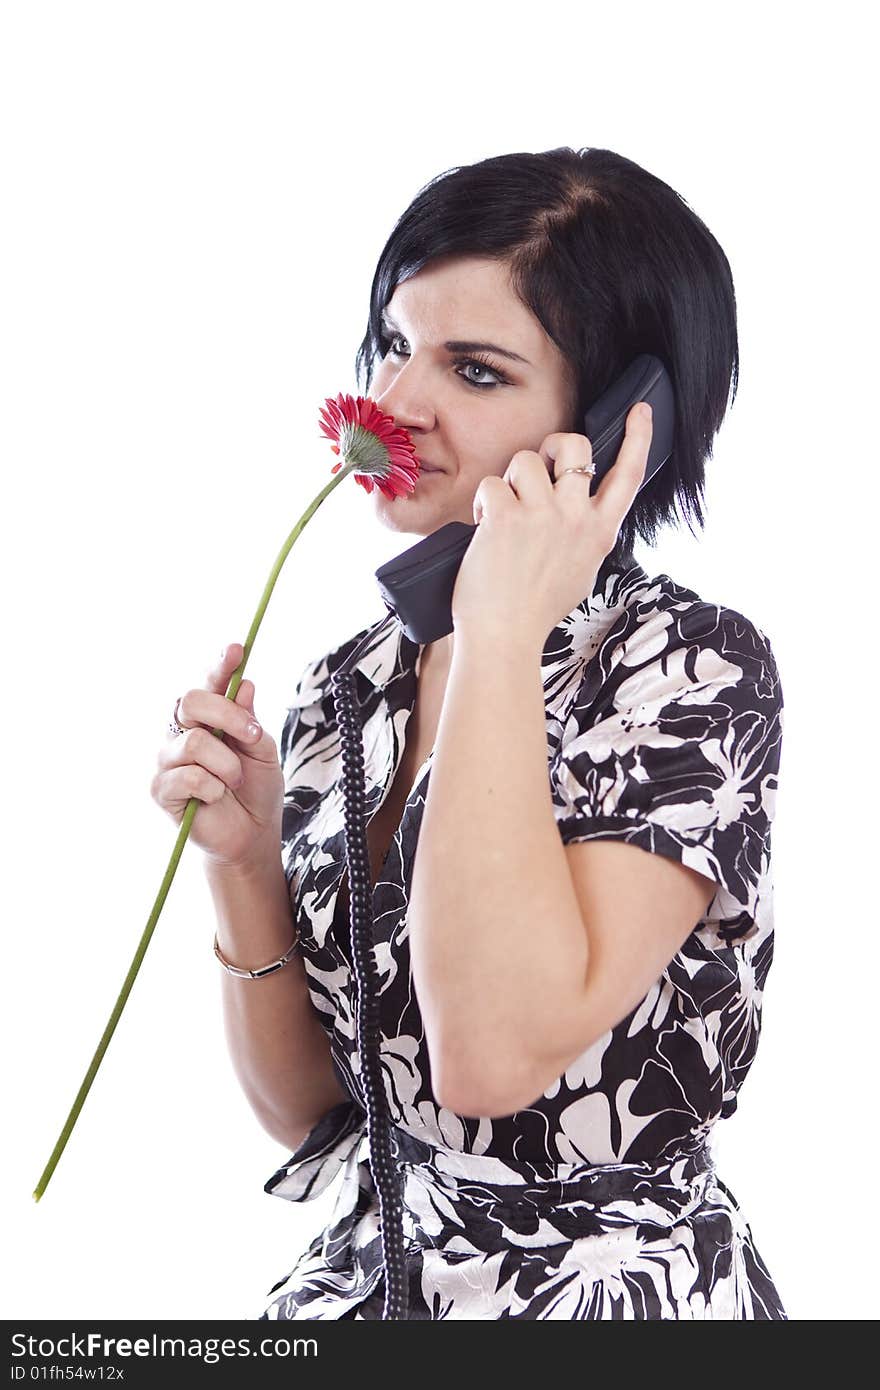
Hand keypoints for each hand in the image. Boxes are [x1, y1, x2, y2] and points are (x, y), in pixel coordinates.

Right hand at [150, 643, 283, 873]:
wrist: (252, 834)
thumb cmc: (255, 788)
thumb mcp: (263, 751)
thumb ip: (250, 720)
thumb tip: (244, 685)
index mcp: (208, 718)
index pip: (209, 684)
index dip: (220, 665)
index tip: (237, 649)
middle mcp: (182, 732)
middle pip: (191, 701)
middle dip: (228, 715)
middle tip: (253, 736)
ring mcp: (168, 759)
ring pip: (195, 742)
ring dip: (227, 764)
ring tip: (235, 782)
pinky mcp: (161, 788)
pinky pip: (187, 775)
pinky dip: (213, 786)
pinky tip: (216, 797)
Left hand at [450, 402, 652, 648]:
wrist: (505, 637)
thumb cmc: (535, 609)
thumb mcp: (579, 571)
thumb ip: (582, 534)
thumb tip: (576, 507)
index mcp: (599, 532)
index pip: (629, 474)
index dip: (639, 436)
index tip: (641, 409)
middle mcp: (577, 519)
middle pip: (576, 447)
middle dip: (553, 445)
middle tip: (538, 469)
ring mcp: (544, 516)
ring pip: (526, 459)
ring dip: (509, 481)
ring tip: (503, 514)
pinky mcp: (507, 517)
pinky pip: (493, 484)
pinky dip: (482, 504)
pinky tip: (484, 529)